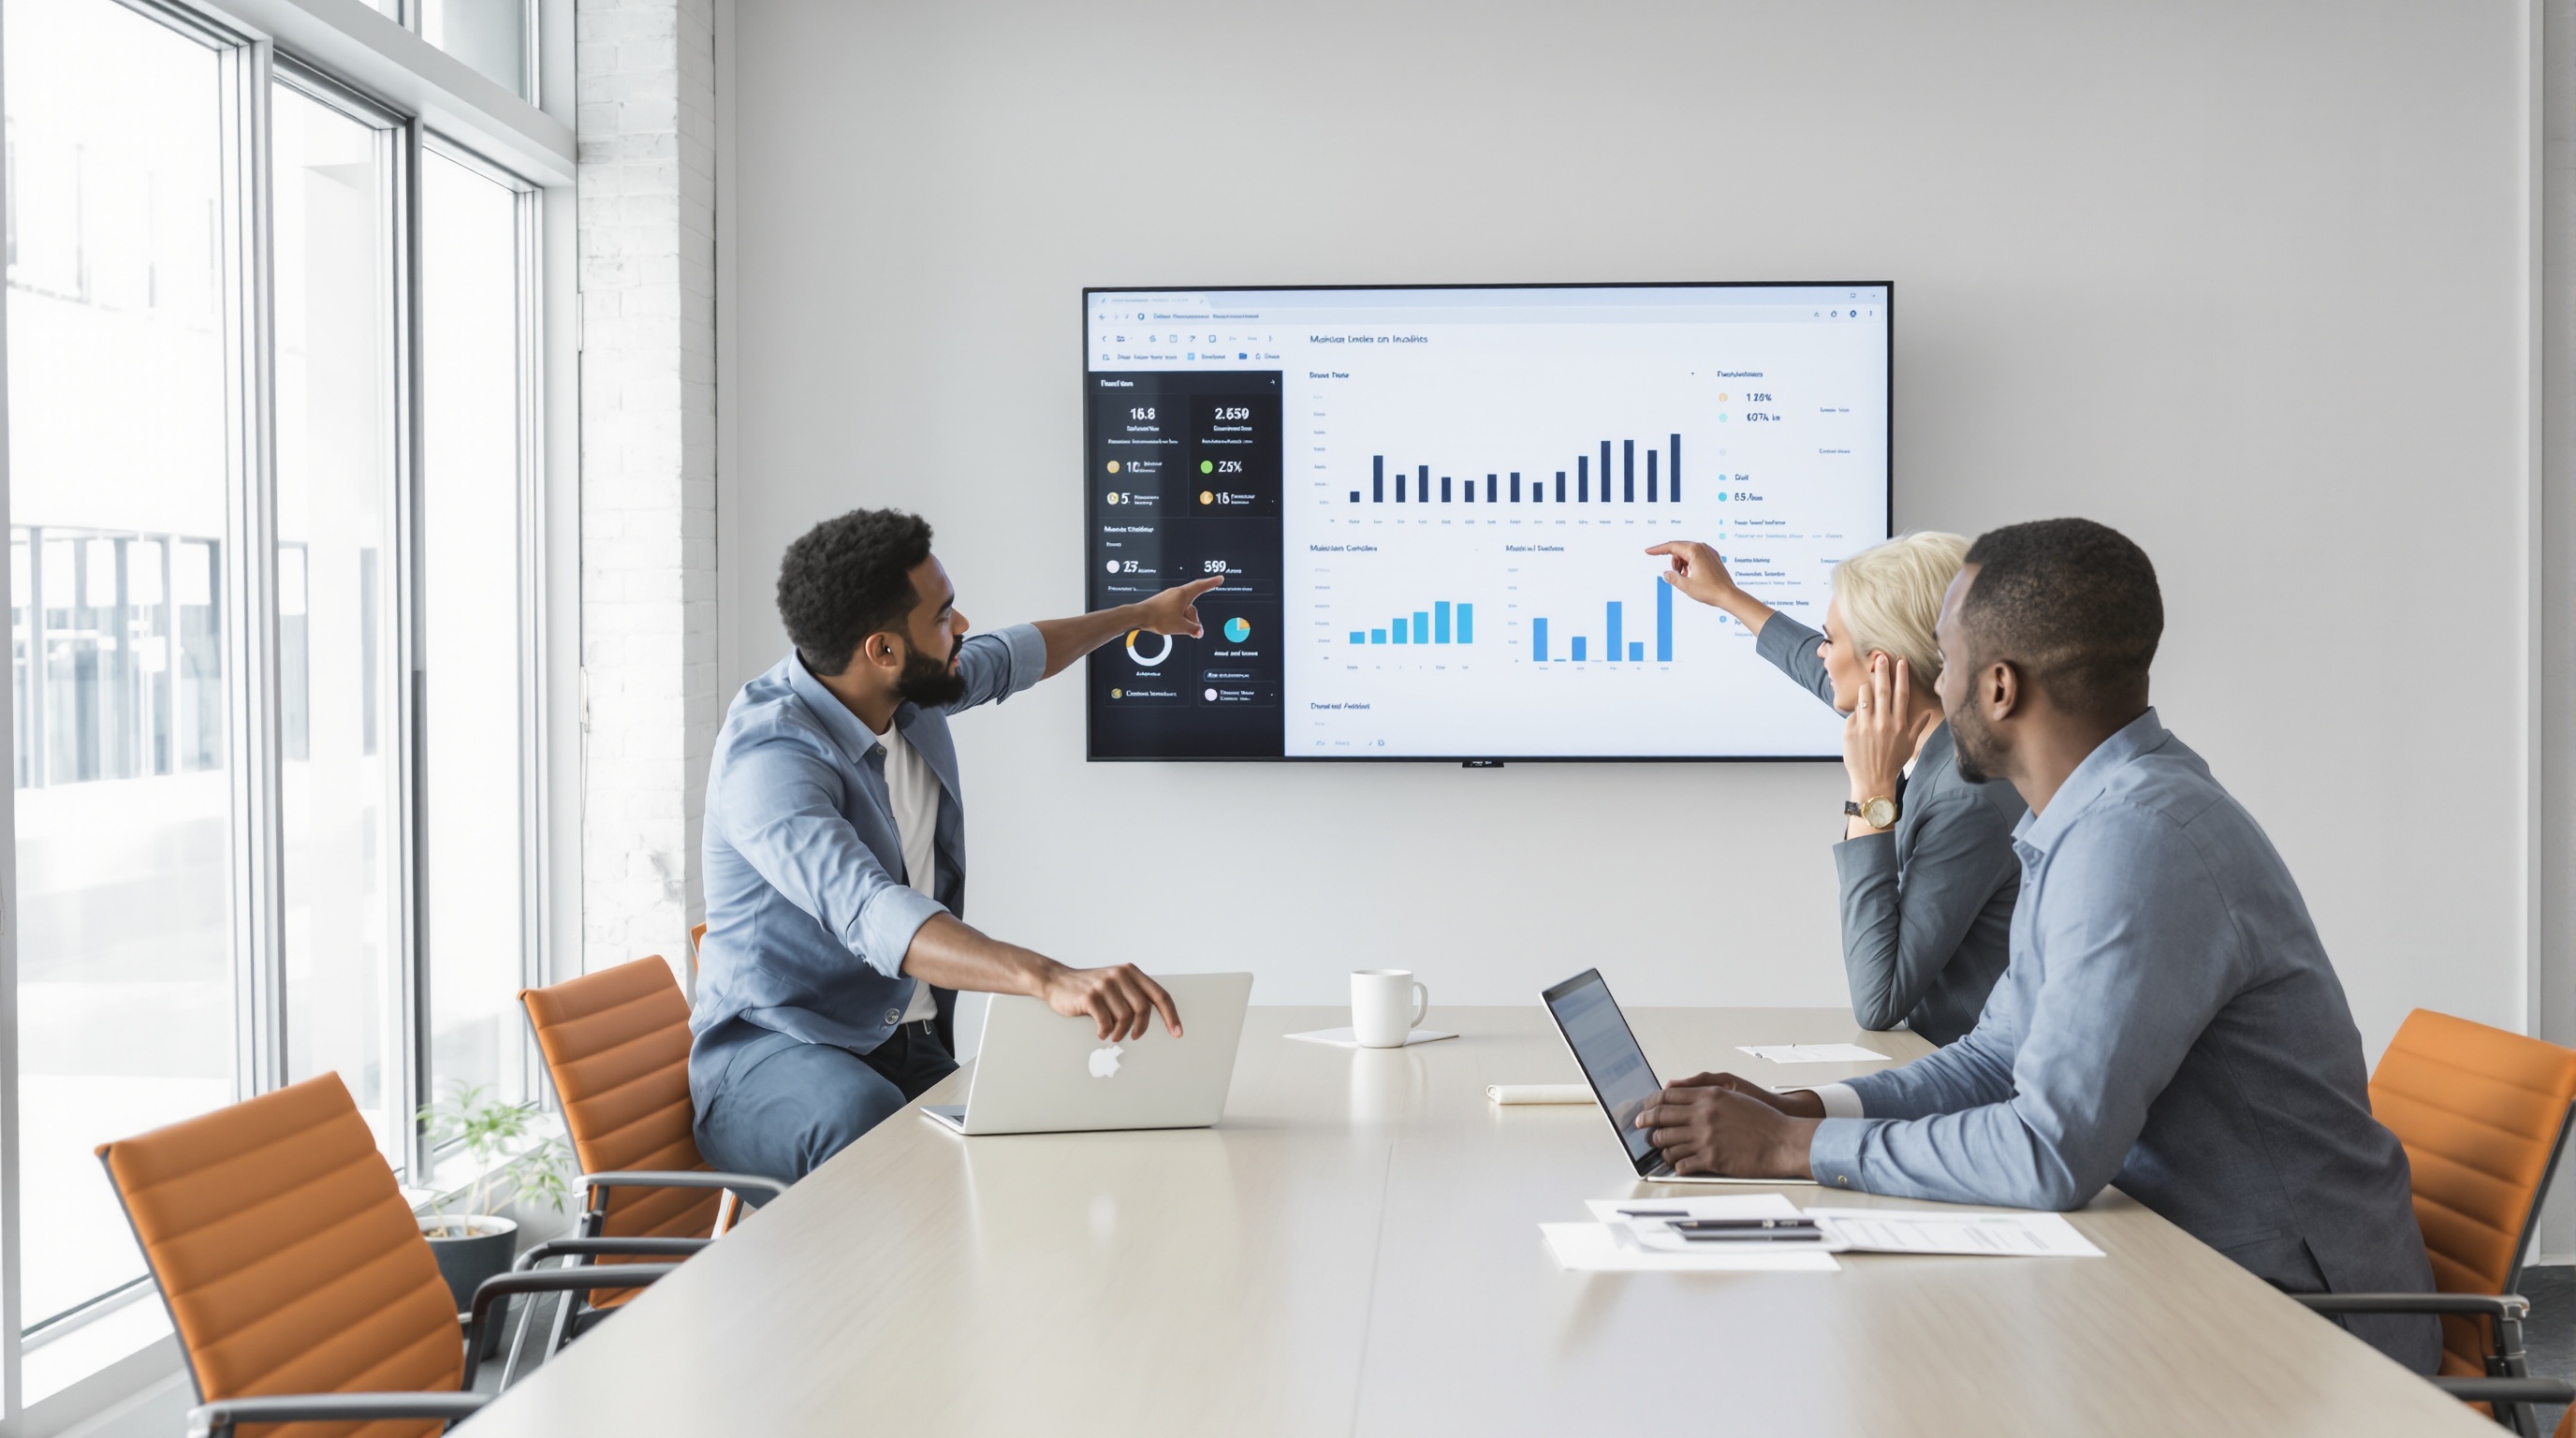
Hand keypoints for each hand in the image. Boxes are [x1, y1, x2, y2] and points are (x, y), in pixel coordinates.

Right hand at [1040, 962, 1183, 1041]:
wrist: (1057, 981)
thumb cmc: (1091, 988)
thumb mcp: (1116, 984)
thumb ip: (1134, 994)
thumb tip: (1156, 1018)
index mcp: (1131, 972)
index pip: (1160, 995)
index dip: (1171, 1016)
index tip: (1177, 1033)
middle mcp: (1120, 975)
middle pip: (1144, 1008)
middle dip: (1141, 1027)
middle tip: (1135, 1036)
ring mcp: (1104, 985)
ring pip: (1125, 1017)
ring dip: (1120, 1031)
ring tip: (1113, 1034)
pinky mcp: (1090, 996)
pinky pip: (1106, 1021)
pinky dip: (1105, 1032)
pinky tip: (1101, 1032)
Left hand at [1133, 577, 1222, 639]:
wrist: (1139, 616)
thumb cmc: (1158, 617)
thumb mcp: (1180, 626)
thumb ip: (1192, 629)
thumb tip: (1198, 631)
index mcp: (1183, 594)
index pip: (1201, 586)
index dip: (1212, 583)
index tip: (1219, 579)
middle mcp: (1176, 593)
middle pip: (1192, 604)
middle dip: (1194, 617)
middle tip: (1196, 629)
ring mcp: (1168, 598)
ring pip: (1183, 608)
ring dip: (1185, 619)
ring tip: (1181, 629)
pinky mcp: (1162, 603)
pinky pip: (1175, 610)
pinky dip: (1178, 618)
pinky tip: (1173, 625)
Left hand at [1635, 1072, 1820, 1177]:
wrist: (1783, 1141)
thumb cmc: (1763, 1120)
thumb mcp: (1734, 1094)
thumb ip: (1704, 1090)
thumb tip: (1675, 1088)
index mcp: (1709, 1096)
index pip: (1668, 1096)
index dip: (1651, 1102)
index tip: (1645, 1108)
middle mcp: (1704, 1115)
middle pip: (1662, 1117)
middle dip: (1646, 1122)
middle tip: (1640, 1126)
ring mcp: (1706, 1138)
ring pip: (1668, 1142)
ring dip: (1661, 1146)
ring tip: (1661, 1148)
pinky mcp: (1711, 1160)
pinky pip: (1682, 1163)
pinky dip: (1676, 1164)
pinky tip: (1678, 1163)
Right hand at [1644, 541, 1742, 608]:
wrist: (1728, 595)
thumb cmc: (1709, 591)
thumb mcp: (1686, 586)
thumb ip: (1673, 577)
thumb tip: (1666, 573)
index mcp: (1694, 551)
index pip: (1671, 546)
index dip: (1657, 549)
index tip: (1648, 552)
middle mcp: (1702, 547)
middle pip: (1679, 548)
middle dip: (1673, 560)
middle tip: (1674, 574)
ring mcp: (1709, 551)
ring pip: (1687, 552)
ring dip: (1681, 563)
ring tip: (1684, 577)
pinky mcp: (1713, 557)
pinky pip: (1696, 555)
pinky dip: (1689, 563)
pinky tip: (1690, 574)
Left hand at [1842, 653, 1934, 805]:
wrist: (1873, 781)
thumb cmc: (1892, 763)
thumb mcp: (1909, 745)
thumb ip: (1917, 726)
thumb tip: (1929, 712)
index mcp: (1899, 724)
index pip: (1901, 694)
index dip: (1901, 675)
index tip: (1901, 660)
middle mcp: (1883, 723)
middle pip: (1882, 690)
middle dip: (1882, 671)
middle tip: (1880, 656)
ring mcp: (1865, 726)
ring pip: (1865, 697)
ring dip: (1866, 687)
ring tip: (1867, 682)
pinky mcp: (1850, 732)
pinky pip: (1853, 714)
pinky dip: (1856, 712)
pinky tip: (1859, 716)